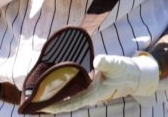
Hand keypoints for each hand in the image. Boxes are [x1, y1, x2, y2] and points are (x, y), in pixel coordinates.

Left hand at [40, 53, 165, 112]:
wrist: (134, 75)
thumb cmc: (125, 70)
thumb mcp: (116, 64)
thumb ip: (107, 62)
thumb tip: (97, 62)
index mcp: (94, 93)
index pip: (71, 102)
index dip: (57, 106)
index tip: (43, 107)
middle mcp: (89, 95)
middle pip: (66, 103)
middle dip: (50, 104)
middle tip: (32, 104)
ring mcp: (88, 92)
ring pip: (68, 99)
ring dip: (54, 99)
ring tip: (37, 99)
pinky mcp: (88, 88)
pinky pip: (71, 93)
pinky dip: (61, 92)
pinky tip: (51, 89)